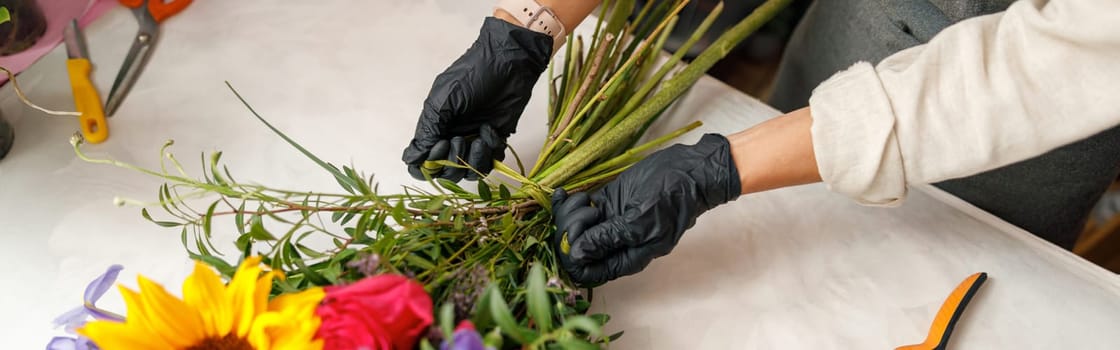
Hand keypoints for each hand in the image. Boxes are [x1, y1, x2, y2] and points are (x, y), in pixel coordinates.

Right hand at [402, 17, 551, 181]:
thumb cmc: (473, 74)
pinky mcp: (495, 140)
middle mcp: (452, 138)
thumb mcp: (444, 99)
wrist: (509, 63)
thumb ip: (429, 130)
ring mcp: (474, 140)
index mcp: (435, 128)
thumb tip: (411, 158)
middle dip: (453, 161)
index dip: (428, 166)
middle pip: (446, 171)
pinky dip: (491, 151)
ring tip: (478, 139)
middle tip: (458, 139)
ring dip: (473, 160)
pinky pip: (491, 161)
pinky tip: (491, 130)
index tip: (440, 148)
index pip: (422, 163)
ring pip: (469, 171)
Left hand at [551, 134, 741, 285]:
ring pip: (572, 228)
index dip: (573, 258)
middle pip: (575, 250)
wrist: (688, 171)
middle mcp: (614, 244)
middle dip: (570, 231)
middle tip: (586, 212)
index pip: (587, 273)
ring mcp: (609, 223)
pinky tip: (563, 193)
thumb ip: (607, 239)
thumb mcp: (639, 222)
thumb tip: (576, 255)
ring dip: (569, 214)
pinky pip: (577, 210)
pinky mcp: (606, 203)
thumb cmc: (672, 200)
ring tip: (585, 201)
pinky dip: (567, 202)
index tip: (575, 235)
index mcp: (625, 258)